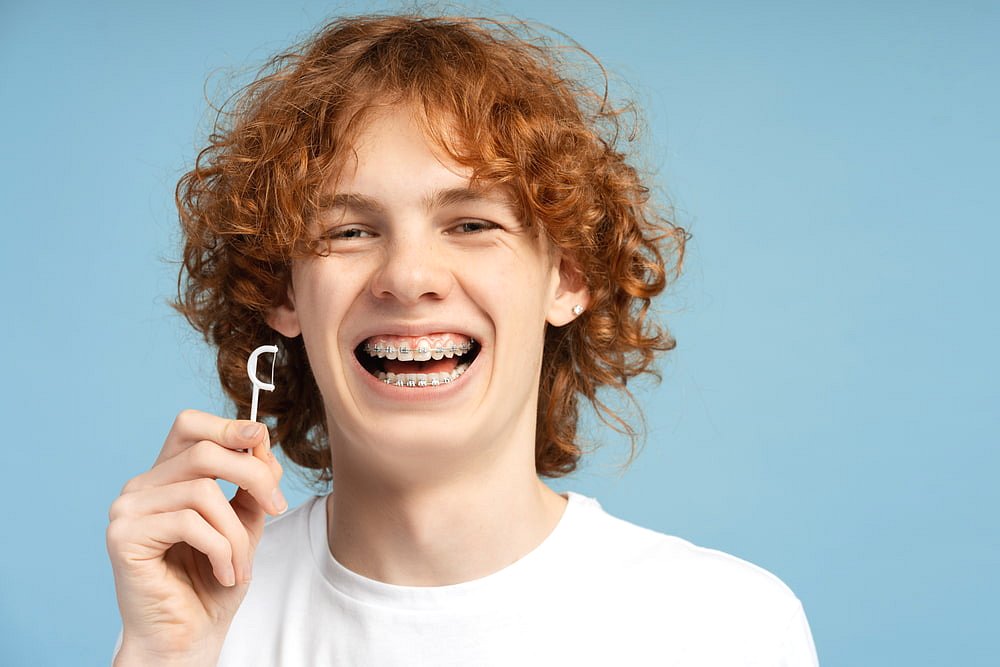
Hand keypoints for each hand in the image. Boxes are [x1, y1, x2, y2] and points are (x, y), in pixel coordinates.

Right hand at [107, 409, 285, 665]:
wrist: (188, 638)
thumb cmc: (213, 583)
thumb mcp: (245, 523)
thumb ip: (252, 483)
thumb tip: (261, 440)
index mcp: (166, 477)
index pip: (189, 425)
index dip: (227, 425)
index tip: (262, 439)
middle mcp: (141, 486)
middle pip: (204, 452)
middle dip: (252, 476)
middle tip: (277, 508)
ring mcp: (127, 510)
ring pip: (202, 491)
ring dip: (236, 532)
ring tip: (241, 565)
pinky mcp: (124, 537)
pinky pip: (189, 523)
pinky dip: (220, 549)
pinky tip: (224, 573)